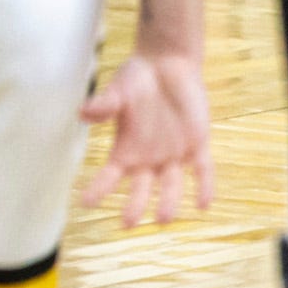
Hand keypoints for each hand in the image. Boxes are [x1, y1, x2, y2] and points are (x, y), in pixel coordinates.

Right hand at [77, 50, 213, 227]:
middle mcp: (149, 158)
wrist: (168, 64)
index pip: (109, 175)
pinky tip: (204, 204)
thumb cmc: (136, 76)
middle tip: (128, 224)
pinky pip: (203, 171)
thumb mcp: (118, 89)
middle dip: (135, 207)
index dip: (97, 189)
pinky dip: (204, 186)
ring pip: (172, 185)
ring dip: (168, 202)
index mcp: (126, 148)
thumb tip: (83, 113)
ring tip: (163, 219)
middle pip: (141, 189)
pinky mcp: (197, 145)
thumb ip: (105, 104)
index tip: (84, 202)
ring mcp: (174, 154)